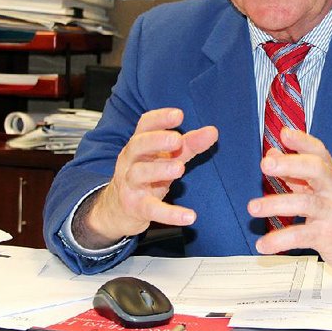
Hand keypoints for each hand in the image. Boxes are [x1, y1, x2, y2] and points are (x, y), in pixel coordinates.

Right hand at [77, 108, 217, 248]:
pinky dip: (170, 213)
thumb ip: (189, 144)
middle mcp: (131, 161)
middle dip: (156, 140)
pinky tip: (188, 215)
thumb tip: (212, 131)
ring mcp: (131, 184)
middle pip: (137, 145)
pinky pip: (151, 208)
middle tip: (177, 140)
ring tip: (179, 168)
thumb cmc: (146, 175)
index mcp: (140, 144)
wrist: (119, 208)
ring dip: (159, 170)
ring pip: (139, 173)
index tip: (178, 114)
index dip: (160, 118)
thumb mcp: (167, 157)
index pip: (145, 125)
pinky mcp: (136, 206)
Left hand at [247, 128, 331, 276]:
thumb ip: (295, 172)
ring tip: (253, 207)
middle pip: (316, 169)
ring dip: (276, 204)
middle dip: (290, 164)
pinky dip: (279, 240)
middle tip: (265, 165)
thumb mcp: (320, 189)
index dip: (302, 141)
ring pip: (305, 203)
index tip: (284, 134)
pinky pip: (301, 236)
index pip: (319, 152)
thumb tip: (270, 154)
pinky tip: (263, 245)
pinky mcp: (328, 236)